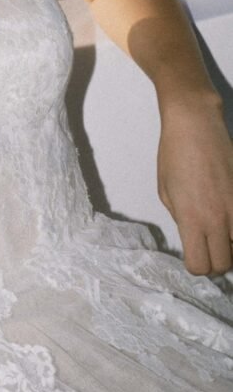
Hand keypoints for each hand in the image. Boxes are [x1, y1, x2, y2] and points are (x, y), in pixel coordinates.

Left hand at [157, 94, 232, 275]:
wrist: (195, 125)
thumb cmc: (173, 154)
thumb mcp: (166, 191)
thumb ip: (181, 219)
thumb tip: (195, 234)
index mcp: (190, 219)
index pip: (200, 265)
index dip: (197, 265)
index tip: (195, 253)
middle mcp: (217, 218)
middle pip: (224, 264)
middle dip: (216, 262)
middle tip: (211, 248)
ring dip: (231, 246)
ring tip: (223, 234)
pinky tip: (230, 217)